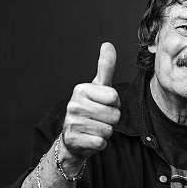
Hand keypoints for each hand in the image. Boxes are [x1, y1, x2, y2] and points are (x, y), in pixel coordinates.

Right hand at [62, 42, 120, 159]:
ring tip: (94, 128)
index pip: (114, 97)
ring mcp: (72, 122)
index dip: (114, 104)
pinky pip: (100, 142)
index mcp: (81, 89)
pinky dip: (100, 143)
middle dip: (111, 120)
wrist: (73, 138)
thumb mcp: (98, 87)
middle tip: (99, 119)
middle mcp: (74, 104)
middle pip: (113, 115)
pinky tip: (90, 139)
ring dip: (106, 132)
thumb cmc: (90, 110)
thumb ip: (105, 67)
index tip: (104, 104)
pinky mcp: (73, 140)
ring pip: (108, 130)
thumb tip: (107, 44)